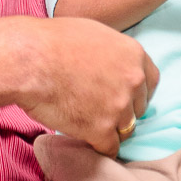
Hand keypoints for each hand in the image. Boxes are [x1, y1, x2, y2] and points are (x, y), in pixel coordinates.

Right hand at [17, 17, 158, 157]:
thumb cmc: (53, 41)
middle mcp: (133, 80)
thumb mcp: (94, 33)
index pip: (150, 81)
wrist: (30, 59)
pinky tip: (84, 137)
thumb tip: (112, 64)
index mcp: (134, 54)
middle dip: (122, 108)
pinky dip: (98, 145)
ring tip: (87, 121)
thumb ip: (113, 52)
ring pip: (126, 129)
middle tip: (98, 107)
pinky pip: (110, 148)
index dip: (136, 90)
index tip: (123, 94)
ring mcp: (119, 107)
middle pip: (138, 107)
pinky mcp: (102, 130)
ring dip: (110, 128)